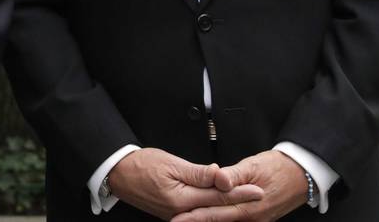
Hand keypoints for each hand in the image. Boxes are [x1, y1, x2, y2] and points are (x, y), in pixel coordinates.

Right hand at [107, 148, 263, 218]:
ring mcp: (176, 215)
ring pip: (208, 212)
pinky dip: (212, 208)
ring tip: (246, 199)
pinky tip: (223, 204)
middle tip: (259, 195)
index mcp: (180, 200)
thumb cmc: (141, 165)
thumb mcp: (171, 163)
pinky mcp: (174, 214)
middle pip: (216, 208)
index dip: (239, 192)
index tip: (258, 190)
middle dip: (239, 202)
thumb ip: (198, 173)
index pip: (217, 196)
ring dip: (227, 206)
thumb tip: (221, 176)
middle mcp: (180, 212)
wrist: (118, 174)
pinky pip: (198, 212)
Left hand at [171, 151, 308, 221]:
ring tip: (188, 219)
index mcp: (249, 206)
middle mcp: (253, 218)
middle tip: (176, 221)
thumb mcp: (253, 166)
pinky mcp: (259, 218)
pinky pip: (237, 220)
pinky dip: (222, 218)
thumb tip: (219, 179)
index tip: (178, 218)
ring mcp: (257, 220)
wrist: (303, 174)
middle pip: (219, 220)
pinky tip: (210, 217)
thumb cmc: (278, 167)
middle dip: (196, 221)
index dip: (195, 216)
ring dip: (208, 220)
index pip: (215, 213)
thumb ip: (233, 175)